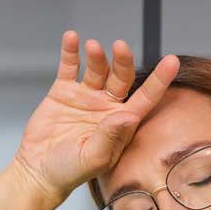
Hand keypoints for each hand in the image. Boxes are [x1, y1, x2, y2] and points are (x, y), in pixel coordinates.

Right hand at [11, 31, 178, 204]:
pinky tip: (72, 38)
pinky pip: (69, 67)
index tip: (172, 61)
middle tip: (120, 47)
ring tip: (92, 47)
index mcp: (121, 122)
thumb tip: (128, 115)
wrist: (38, 171)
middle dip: (123, 61)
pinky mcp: (63, 92)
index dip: (159, 80)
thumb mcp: (94, 158)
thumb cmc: (70, 171)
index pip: (146, 98)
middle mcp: (106, 106)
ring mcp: (85, 97)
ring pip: (96, 69)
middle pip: (121, 77)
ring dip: (96, 56)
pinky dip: (70, 52)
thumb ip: (111, 136)